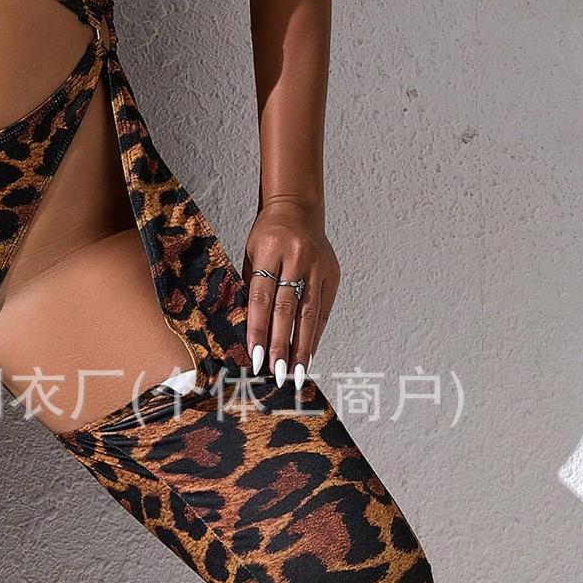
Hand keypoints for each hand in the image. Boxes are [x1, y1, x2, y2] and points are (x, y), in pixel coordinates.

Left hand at [243, 198, 338, 387]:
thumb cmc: (266, 237)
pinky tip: (308, 354)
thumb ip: (251, 289)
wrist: (296, 209)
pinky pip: (322, 310)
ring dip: (301, 346)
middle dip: (281, 344)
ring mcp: (317, 266)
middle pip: (287, 308)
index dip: (258, 329)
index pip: (261, 297)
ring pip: (308, 313)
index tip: (255, 357)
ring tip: (294, 372)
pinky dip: (314, 334)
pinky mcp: (332, 273)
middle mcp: (296, 258)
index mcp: (268, 250)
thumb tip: (250, 335)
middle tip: (276, 373)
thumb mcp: (250, 255)